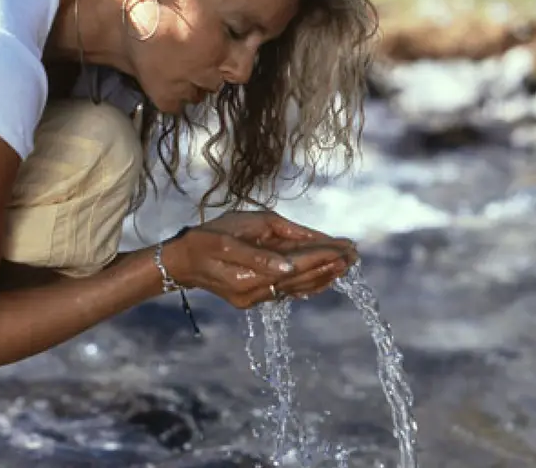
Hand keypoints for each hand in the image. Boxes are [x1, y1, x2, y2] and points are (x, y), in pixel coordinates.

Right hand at [207, 209, 357, 297]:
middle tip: (355, 255)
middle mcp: (254, 293)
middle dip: (329, 266)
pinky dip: (308, 285)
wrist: (180, 262)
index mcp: (248, 277)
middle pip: (300, 280)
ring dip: (323, 277)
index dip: (321, 257)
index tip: (345, 249)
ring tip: (346, 265)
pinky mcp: (253, 298)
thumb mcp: (228, 237)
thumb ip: (260, 253)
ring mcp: (254, 298)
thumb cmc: (204, 240)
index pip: (295, 267)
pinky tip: (324, 278)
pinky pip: (287, 292)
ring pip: (296, 288)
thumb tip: (290, 265)